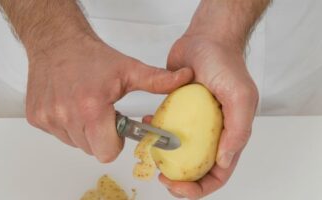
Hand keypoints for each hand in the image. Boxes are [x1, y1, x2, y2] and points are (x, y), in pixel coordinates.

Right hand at [26, 35, 192, 162]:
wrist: (57, 42)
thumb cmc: (91, 56)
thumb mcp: (129, 69)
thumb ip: (158, 80)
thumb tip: (185, 78)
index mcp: (91, 108)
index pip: (106, 153)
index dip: (115, 143)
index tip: (116, 128)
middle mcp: (66, 116)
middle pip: (91, 149)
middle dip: (101, 136)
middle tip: (103, 113)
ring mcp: (49, 118)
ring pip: (75, 143)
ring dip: (84, 130)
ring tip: (86, 106)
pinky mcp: (37, 118)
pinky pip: (58, 134)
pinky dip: (67, 125)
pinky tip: (70, 104)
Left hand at [154, 35, 258, 198]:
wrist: (205, 39)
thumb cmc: (225, 64)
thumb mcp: (239, 96)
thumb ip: (238, 129)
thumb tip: (224, 161)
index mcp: (231, 134)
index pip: (219, 173)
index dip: (200, 188)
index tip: (179, 187)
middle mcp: (212, 133)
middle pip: (196, 169)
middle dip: (180, 180)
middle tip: (162, 177)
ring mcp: (194, 123)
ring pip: (179, 152)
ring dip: (165, 158)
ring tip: (151, 154)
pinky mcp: (178, 111)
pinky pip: (166, 128)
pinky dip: (156, 132)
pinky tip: (148, 124)